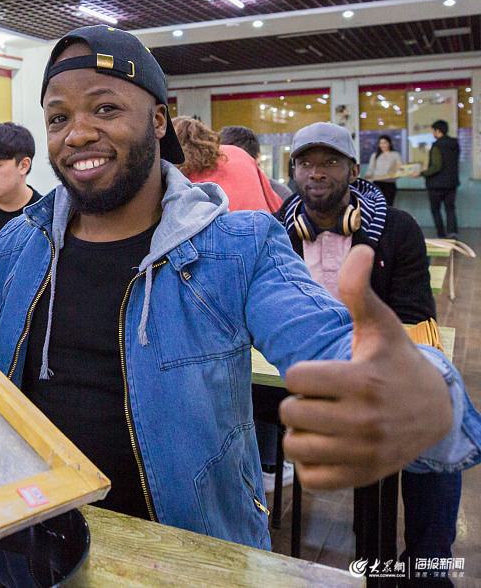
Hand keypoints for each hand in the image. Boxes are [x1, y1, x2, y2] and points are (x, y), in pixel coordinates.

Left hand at [279, 245, 452, 488]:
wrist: (436, 412)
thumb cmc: (396, 362)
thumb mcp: (381, 325)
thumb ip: (359, 291)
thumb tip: (359, 248)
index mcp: (363, 381)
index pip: (296, 378)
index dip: (302, 372)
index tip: (321, 373)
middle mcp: (364, 421)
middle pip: (291, 413)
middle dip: (300, 402)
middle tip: (322, 398)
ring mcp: (363, 453)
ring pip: (296, 448)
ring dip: (302, 434)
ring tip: (321, 421)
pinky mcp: (361, 477)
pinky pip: (311, 480)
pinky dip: (311, 466)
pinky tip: (326, 446)